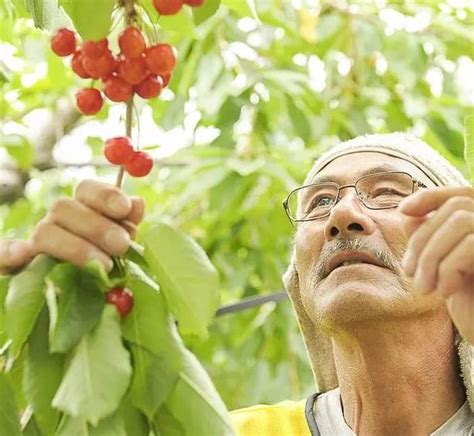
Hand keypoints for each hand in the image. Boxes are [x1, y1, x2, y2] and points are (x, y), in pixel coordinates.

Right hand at [2, 180, 144, 273]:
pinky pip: (1, 253)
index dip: (106, 195)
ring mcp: (33, 244)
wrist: (66, 295)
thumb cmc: (101, 263)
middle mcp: (56, 222)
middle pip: (65, 208)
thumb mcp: (119, 244)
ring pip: (44, 232)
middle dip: (97, 226)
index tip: (125, 209)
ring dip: (75, 247)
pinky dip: (8, 251)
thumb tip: (137, 203)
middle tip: (121, 245)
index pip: (86, 189)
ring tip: (104, 266)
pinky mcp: (13, 266)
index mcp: (81, 211)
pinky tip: (21, 255)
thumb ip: (126, 224)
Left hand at [398, 186, 473, 343]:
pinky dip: (449, 267)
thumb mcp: (444, 266)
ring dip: (431, 255)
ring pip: (461, 222)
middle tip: (409, 272)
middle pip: (456, 207)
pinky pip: (472, 245)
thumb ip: (431, 238)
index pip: (462, 195)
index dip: (431, 196)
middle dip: (423, 238)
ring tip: (423, 288)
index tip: (403, 210)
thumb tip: (408, 215)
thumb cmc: (472, 303)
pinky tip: (444, 292)